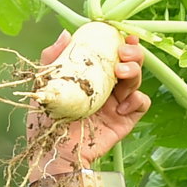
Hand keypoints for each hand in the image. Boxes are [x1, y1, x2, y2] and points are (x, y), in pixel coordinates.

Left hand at [29, 32, 150, 186]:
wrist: (55, 155)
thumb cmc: (44, 123)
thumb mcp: (45, 85)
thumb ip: (53, 58)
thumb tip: (66, 33)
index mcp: (88, 75)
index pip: (107, 52)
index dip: (117, 39)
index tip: (119, 32)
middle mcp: (105, 86)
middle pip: (129, 62)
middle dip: (132, 52)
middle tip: (124, 53)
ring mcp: (117, 102)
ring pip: (137, 79)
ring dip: (135, 71)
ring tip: (121, 75)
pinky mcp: (125, 120)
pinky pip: (141, 103)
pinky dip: (136, 99)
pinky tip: (119, 107)